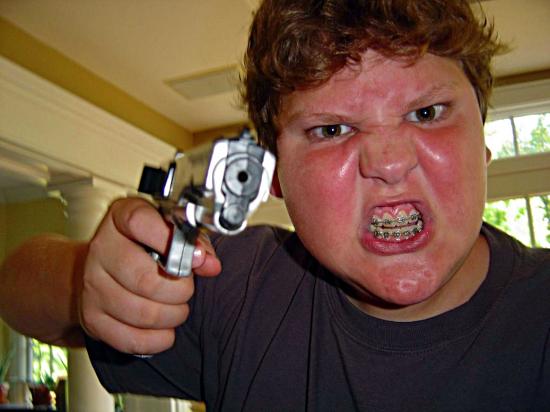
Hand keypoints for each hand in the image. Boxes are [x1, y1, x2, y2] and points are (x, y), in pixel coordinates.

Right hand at [78, 197, 220, 353]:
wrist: (104, 266)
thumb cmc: (145, 246)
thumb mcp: (171, 231)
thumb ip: (194, 242)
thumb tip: (210, 264)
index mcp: (121, 218)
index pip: (140, 223)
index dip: (173, 242)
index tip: (196, 257)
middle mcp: (102, 249)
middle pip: (145, 280)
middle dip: (180, 290)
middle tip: (186, 289)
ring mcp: (93, 285)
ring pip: (142, 313)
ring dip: (172, 315)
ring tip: (177, 307)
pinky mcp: (92, 317)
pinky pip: (131, 339)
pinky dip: (158, 339)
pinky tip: (164, 328)